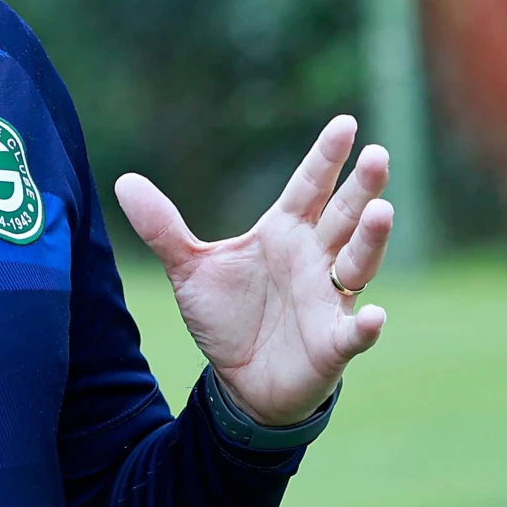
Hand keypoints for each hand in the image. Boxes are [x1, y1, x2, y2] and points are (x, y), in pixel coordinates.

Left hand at [114, 115, 392, 425]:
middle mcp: (315, 259)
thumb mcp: (190, 269)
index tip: (345, 123)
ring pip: (359, 263)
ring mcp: (329, 300)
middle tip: (377, 154)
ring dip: (371, 240)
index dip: (326, 158)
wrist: (239, 382)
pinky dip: (365, 326)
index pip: (309, 187)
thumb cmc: (227, 318)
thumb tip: (124, 180)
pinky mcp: (332, 343)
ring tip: (382, 210)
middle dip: (362, 187)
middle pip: (344, 216)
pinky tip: (375, 316)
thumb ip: (163, 227)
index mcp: (285, 233)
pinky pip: (353, 333)